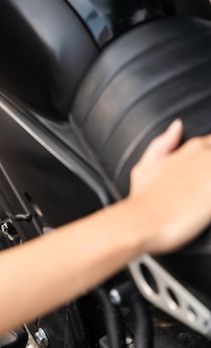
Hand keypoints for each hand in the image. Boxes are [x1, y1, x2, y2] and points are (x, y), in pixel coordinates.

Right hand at [128, 120, 210, 253]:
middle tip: (204, 185)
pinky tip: (207, 205)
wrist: (143, 222)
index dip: (210, 158)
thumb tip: (178, 125)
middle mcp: (207, 157)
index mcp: (192, 149)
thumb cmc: (142, 198)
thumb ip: (163, 144)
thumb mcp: (145, 166)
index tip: (204, 174)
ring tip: (204, 193)